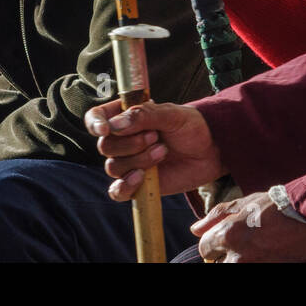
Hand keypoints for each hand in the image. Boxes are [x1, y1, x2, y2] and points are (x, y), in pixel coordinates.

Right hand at [86, 100, 222, 198]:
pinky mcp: (136, 184)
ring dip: (138, 160)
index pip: (96, 118)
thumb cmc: (191, 127)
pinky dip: (126, 186)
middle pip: (105, 145)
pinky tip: (142, 177)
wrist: (211, 151)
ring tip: (162, 151)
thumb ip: (144, 115)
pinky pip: (117, 191)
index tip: (106, 129)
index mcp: (125, 117)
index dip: (95, 123)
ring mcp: (128, 163)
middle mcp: (122, 140)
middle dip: (130, 143)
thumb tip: (115, 125)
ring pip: (113, 167)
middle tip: (156, 137)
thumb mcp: (172, 114)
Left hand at [193, 192, 305, 262]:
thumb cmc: (278, 207)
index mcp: (228, 234)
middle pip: (217, 266)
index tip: (223, 243)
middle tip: (242, 249)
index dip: (212, 245)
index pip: (204, 250)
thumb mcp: (245, 203)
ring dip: (240, 262)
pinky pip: (253, 271)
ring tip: (256, 252)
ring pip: (234, 269)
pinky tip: (266, 256)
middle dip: (224, 259)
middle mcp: (239, 257)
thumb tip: (195, 229)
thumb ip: (216, 216)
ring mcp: (255, 268)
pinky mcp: (271, 272)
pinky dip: (257, 264)